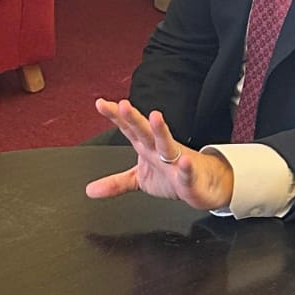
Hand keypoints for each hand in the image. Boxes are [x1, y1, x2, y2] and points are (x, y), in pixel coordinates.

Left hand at [85, 97, 233, 210]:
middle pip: (144, 131)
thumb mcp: (139, 179)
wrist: (203, 184)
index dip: (115, 116)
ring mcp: (175, 161)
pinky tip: (184, 161)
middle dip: (134, 118)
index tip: (101, 103)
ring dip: (161, 131)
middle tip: (123, 105)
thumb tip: (90, 190)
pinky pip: (187, 172)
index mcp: (146, 147)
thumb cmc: (171, 175)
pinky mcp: (189, 178)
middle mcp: (159, 150)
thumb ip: (115, 183)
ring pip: (167, 144)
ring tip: (156, 117)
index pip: (129, 128)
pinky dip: (186, 167)